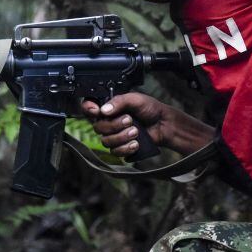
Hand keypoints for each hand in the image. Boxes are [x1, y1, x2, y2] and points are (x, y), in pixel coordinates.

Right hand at [81, 93, 214, 156]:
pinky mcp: (121, 148)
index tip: (96, 110)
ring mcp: (113, 136)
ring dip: (122, 137)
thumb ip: (119, 101)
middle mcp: (108, 122)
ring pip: (106, 141)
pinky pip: (115, 152)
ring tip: (136, 132)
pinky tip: (136, 143)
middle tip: (130, 120)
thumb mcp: (135, 99)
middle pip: (98, 127)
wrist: (164, 125)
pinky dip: (126, 148)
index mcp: (109, 107)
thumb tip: (103, 110)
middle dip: (114, 125)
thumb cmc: (150, 109)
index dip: (88, 109)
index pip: (88, 108)